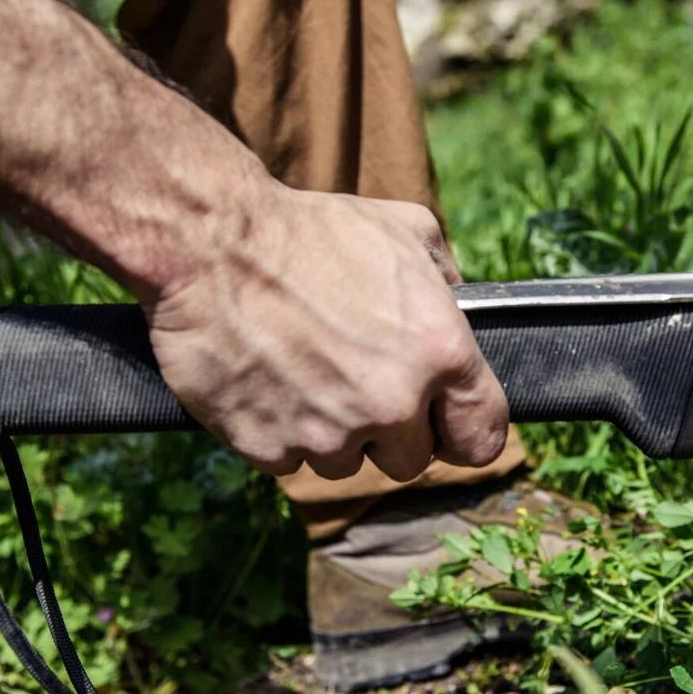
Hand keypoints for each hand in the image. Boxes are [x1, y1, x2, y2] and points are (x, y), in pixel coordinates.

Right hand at [144, 182, 508, 480]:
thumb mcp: (404, 229)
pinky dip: (280, 431)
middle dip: (390, 432)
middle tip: (357, 385)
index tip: (444, 423)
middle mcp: (393, 403)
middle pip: (411, 462)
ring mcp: (329, 433)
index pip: (483, 437)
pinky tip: (267, 382)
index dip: (463, 430)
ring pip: (347, 465)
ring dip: (332, 434)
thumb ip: (447, 278)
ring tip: (304, 373)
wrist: (209, 242)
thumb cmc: (309, 229)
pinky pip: (289, 460)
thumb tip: (461, 309)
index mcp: (440, 352)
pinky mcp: (269, 448)